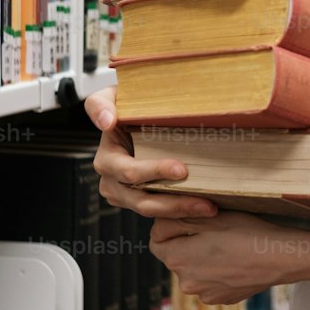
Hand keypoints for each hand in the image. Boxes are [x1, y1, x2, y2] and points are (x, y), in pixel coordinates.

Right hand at [84, 85, 219, 219]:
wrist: (131, 119)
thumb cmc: (125, 106)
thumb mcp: (109, 97)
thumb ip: (101, 104)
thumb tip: (107, 122)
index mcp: (106, 159)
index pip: (129, 171)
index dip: (154, 171)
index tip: (181, 170)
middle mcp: (112, 181)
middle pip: (142, 198)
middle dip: (174, 199)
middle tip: (204, 197)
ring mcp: (124, 196)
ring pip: (152, 209)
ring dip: (182, 210)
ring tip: (209, 207)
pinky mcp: (139, 202)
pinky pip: (159, 213)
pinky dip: (180, 212)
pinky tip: (203, 207)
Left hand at [149, 212, 292, 303]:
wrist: (279, 258)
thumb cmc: (245, 233)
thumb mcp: (207, 217)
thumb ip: (175, 219)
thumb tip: (158, 223)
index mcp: (177, 259)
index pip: (156, 241)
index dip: (169, 227)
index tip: (188, 218)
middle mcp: (185, 282)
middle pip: (176, 256)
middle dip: (187, 243)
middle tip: (213, 229)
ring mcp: (204, 294)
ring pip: (195, 270)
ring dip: (203, 258)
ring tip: (227, 245)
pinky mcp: (221, 299)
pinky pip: (211, 281)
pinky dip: (218, 271)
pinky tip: (236, 259)